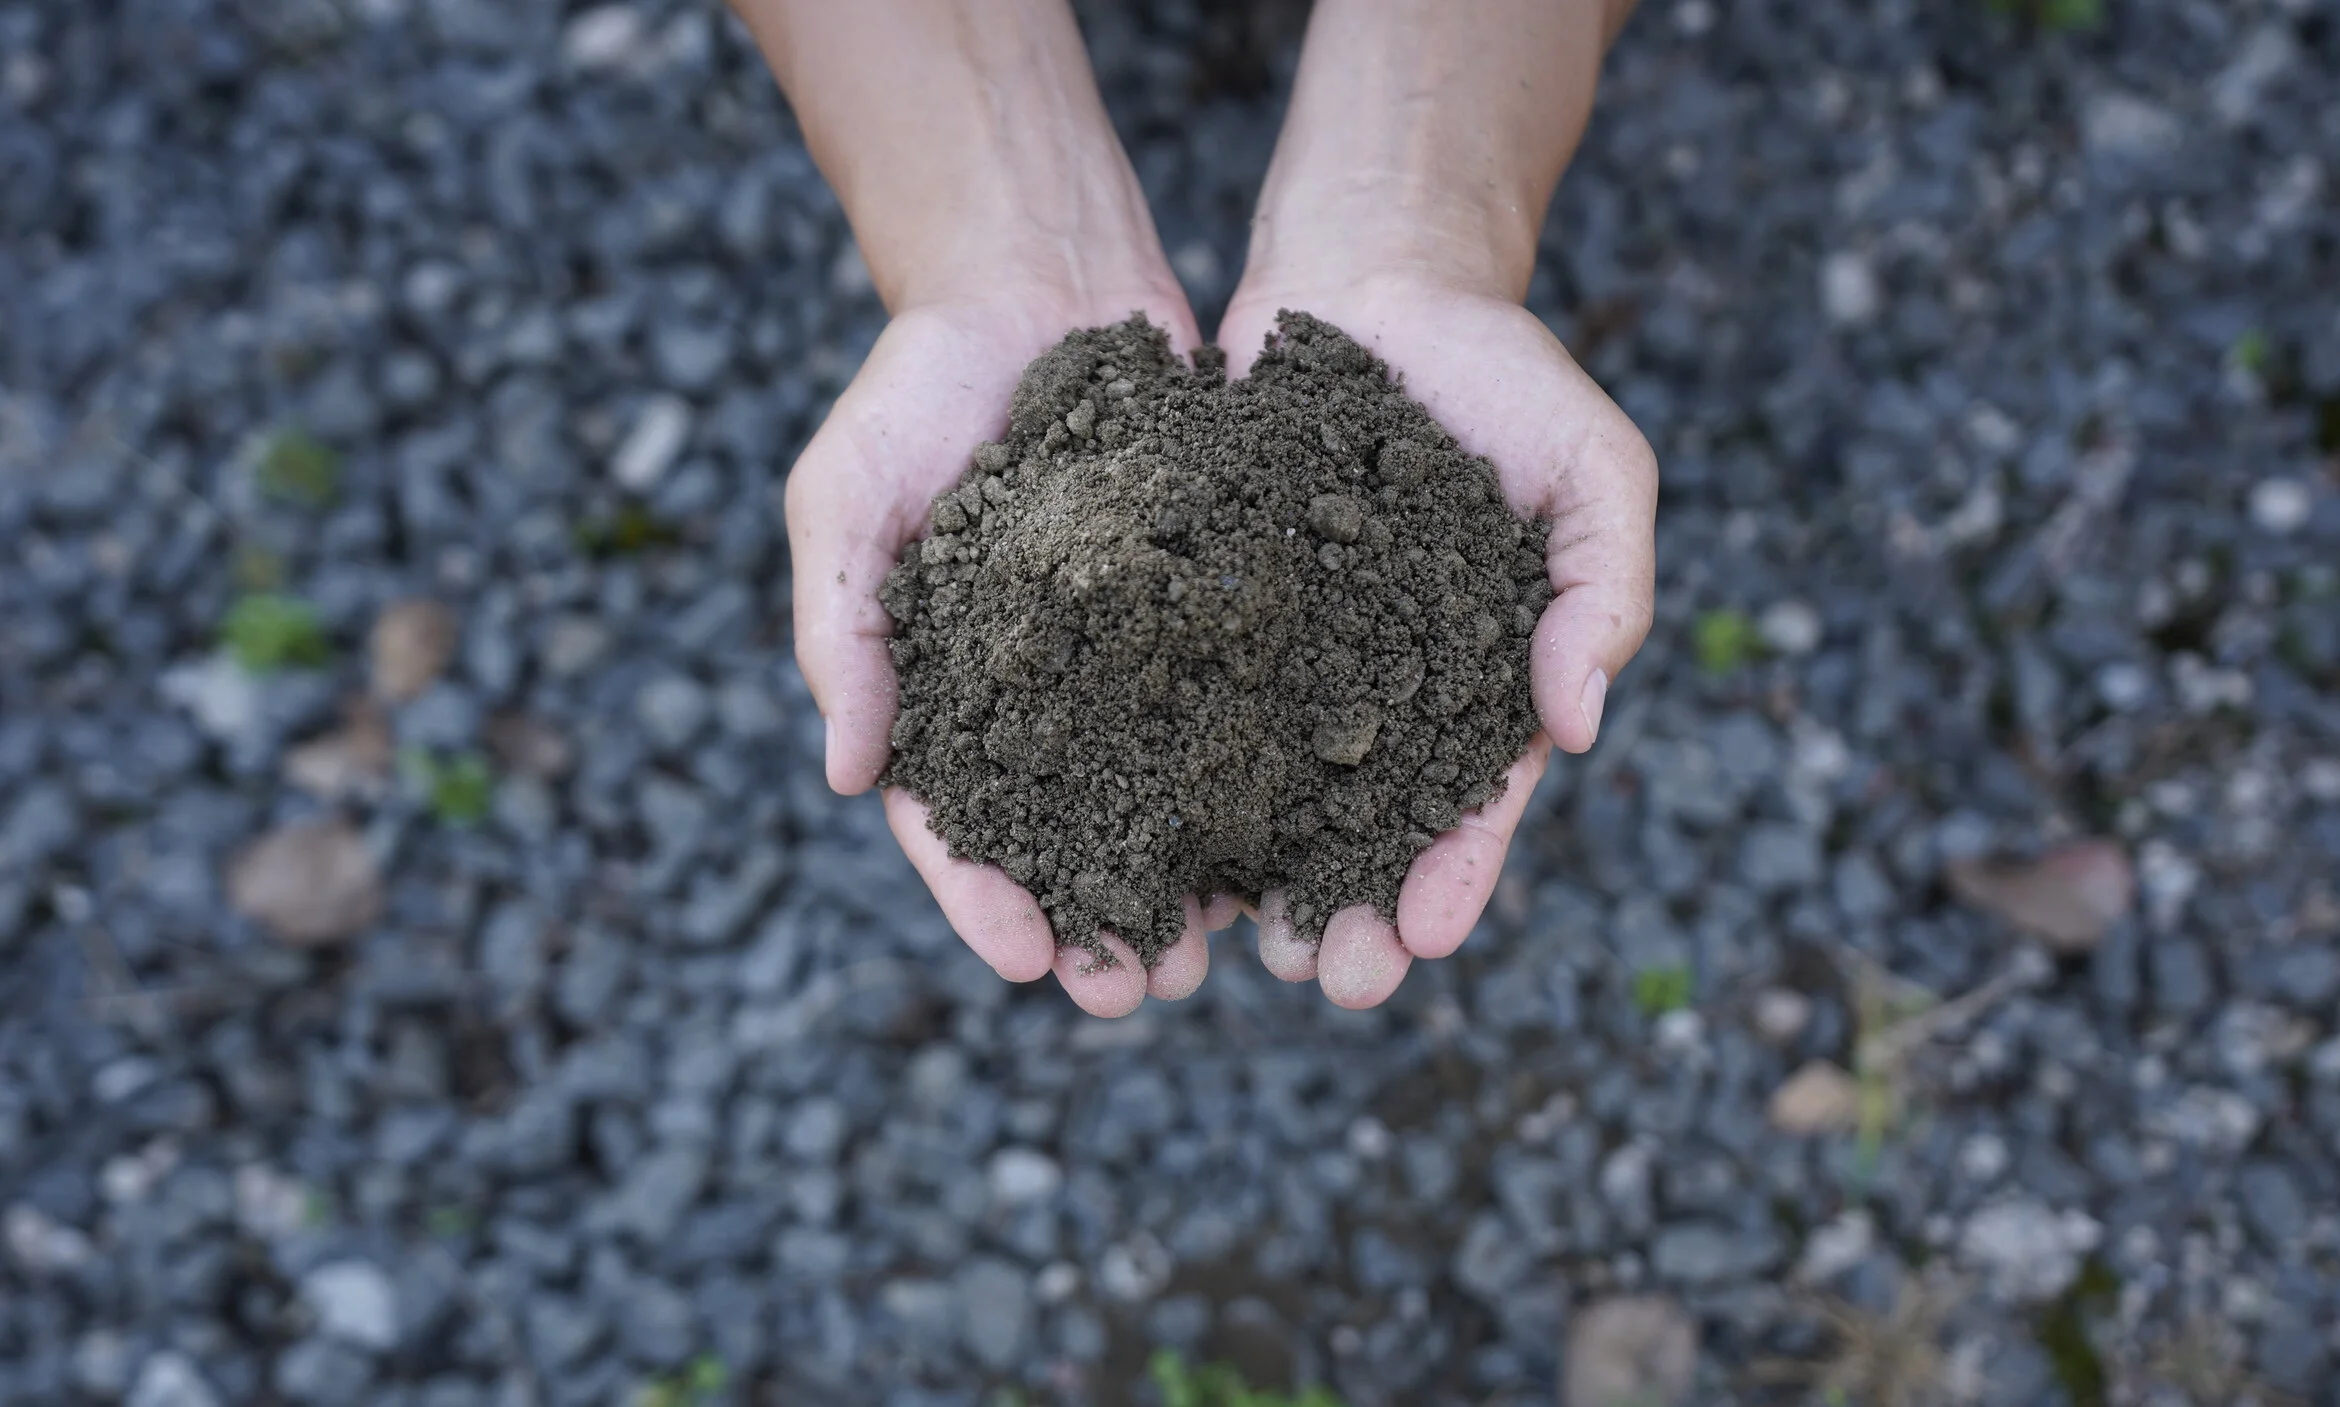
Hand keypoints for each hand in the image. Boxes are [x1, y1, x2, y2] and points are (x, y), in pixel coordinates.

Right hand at [788, 292, 1237, 1019]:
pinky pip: (1234, 712)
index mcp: (938, 693)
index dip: (984, 899)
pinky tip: (1295, 839)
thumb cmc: (916, 389)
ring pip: (1158, 796)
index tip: (1030, 963)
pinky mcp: (1208, 615)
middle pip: (1064, 837)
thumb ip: (842, 630)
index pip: (951, 823)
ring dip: (1184, 881)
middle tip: (1141, 993)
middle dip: (1100, 921)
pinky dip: (1257, 779)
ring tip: (1223, 953)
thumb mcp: (846, 496)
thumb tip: (844, 774)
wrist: (1037, 282)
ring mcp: (1126, 663)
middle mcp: (1038, 698)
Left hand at [1213, 272, 1656, 1007]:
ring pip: (1262, 793)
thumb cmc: (1503, 375)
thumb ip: (1605, 591)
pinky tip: (1131, 837)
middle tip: (1327, 979)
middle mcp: (1380, 691)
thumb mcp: (1593, 468)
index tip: (1425, 938)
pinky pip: (1178, 705)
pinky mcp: (1203, 616)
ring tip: (1225, 951)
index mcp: (1480, 682)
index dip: (1454, 875)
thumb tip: (1574, 729)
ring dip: (1247, 879)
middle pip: (1362, 829)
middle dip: (1350, 912)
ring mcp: (1289, 660)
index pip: (1473, 803)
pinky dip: (1160, 775)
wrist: (1377, 274)